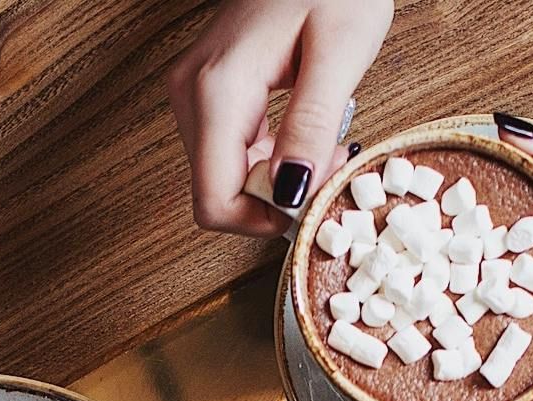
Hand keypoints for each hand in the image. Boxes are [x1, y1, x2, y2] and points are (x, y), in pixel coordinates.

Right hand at [170, 0, 388, 232]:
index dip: (264, 216)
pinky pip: (228, 153)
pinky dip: (267, 159)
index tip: (312, 192)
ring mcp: (194, 93)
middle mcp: (192, 95)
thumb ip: (311, 126)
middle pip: (216, 192)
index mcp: (217, 90)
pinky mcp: (206, 92)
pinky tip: (301, 133)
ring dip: (274, 179)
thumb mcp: (341, 51)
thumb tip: (289, 195)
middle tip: (328, 160)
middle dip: (275, 196)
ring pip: (223, 178)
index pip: (213, 202)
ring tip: (320, 142)